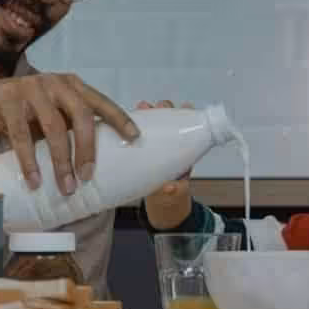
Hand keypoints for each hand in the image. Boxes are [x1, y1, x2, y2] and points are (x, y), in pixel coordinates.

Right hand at [0, 73, 138, 195]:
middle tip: (88, 177)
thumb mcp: (50, 111)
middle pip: (80, 115)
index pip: (100, 102)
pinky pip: (21, 136)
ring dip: (61, 161)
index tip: (134, 138)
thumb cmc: (22, 111)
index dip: (119, 118)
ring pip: (53, 128)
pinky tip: (35, 181)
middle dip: (87, 149)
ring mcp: (31, 90)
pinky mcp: (8, 102)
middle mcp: (54, 83)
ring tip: (66, 186)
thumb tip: (93, 161)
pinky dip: (30, 162)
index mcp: (70, 85)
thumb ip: (68, 123)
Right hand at [137, 101, 194, 228]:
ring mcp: (153, 144)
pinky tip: (121, 121)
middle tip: (156, 108)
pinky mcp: (138, 147)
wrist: (159, 201)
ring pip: (150, 123)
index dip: (186, 114)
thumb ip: (175, 190)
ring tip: (140, 108)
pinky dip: (128, 125)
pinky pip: (133, 133)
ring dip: (145, 113)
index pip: (187, 126)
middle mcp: (169, 142)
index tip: (185, 108)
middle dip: (163, 109)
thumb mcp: (176, 192)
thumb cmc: (172, 192)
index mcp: (183, 149)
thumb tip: (170, 187)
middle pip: (168, 119)